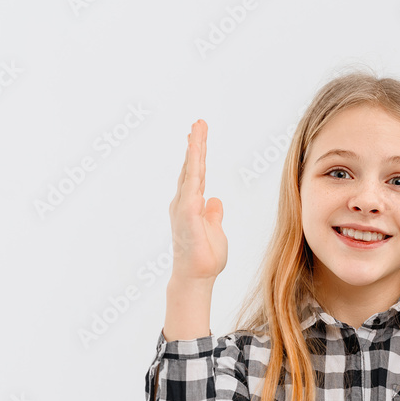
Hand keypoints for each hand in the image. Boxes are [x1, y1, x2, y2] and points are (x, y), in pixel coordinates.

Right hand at [169, 119, 226, 282]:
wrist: (197, 277)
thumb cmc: (205, 258)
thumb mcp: (215, 231)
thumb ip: (213, 215)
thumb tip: (215, 200)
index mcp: (192, 205)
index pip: (196, 175)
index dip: (197, 155)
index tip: (198, 135)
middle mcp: (184, 203)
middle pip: (191, 168)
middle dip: (195, 144)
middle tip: (198, 122)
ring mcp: (184, 208)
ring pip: (190, 172)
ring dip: (194, 151)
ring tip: (196, 130)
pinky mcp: (187, 215)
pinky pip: (191, 187)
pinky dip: (193, 169)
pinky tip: (195, 154)